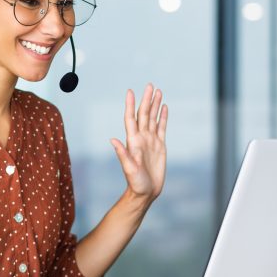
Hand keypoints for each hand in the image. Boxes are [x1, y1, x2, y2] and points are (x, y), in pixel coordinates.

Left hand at [110, 83, 167, 205]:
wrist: (146, 192)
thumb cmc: (135, 182)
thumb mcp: (128, 169)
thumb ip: (122, 154)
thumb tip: (112, 140)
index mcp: (133, 141)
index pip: (131, 118)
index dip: (130, 105)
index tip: (130, 91)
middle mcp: (141, 138)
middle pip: (144, 114)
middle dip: (146, 99)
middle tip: (150, 85)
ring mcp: (151, 141)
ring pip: (153, 118)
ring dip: (155, 105)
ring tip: (158, 91)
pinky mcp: (160, 146)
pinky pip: (162, 128)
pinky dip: (163, 117)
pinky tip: (164, 107)